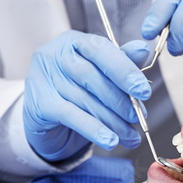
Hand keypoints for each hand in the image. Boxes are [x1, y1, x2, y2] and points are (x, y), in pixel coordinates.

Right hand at [23, 31, 151, 160]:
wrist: (45, 119)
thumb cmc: (77, 91)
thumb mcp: (100, 74)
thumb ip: (120, 61)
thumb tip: (142, 49)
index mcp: (73, 42)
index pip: (100, 50)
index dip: (124, 69)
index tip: (144, 91)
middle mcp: (54, 55)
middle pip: (91, 75)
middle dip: (120, 99)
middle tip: (139, 117)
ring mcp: (43, 78)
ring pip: (84, 99)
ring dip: (112, 121)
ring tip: (131, 136)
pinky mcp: (39, 103)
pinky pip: (71, 116)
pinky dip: (94, 129)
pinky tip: (110, 141)